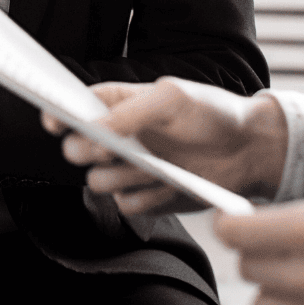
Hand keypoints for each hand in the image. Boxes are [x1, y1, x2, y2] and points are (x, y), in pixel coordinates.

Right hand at [41, 78, 287, 213]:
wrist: (249, 150)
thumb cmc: (214, 113)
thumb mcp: (173, 99)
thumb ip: (131, 111)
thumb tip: (92, 127)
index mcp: (121, 105)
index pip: (77, 107)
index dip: (59, 114)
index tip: (54, 121)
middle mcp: (121, 138)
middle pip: (79, 148)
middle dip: (86, 151)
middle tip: (106, 150)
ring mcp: (133, 169)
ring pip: (99, 181)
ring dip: (117, 177)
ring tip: (149, 167)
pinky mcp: (148, 196)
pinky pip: (126, 205)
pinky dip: (142, 198)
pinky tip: (167, 185)